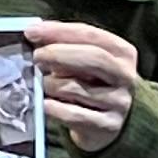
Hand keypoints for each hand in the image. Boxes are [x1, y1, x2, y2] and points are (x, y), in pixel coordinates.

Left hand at [27, 17, 139, 153]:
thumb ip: (65, 45)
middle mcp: (125, 76)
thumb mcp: (83, 62)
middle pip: (92, 58)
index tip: (31, 32)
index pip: (91, 35)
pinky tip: (45, 104)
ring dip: (50, 84)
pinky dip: (53, 108)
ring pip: (75, 87)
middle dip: (57, 54)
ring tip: (42, 85)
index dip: (59, 31)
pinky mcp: (108, 126)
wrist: (107, 123)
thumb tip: (35, 33)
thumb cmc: (90, 84)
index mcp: (122, 53)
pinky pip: (72, 114)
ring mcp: (119, 102)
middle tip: (35, 57)